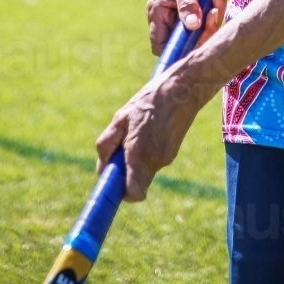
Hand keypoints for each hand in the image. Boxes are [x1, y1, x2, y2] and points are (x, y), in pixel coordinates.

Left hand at [95, 73, 197, 201]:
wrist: (182, 90)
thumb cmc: (148, 101)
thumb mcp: (121, 117)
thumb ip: (107, 144)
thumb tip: (101, 167)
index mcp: (139, 153)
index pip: (134, 193)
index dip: (122, 193)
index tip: (113, 181)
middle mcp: (154, 161)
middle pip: (136, 183)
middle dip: (125, 173)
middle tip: (121, 149)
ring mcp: (165, 158)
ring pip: (143, 171)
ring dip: (135, 159)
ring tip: (137, 131)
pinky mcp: (171, 153)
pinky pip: (152, 161)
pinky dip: (146, 152)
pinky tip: (148, 130)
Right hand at [146, 0, 227, 55]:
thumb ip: (187, 3)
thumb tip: (193, 25)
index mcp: (157, 15)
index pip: (161, 46)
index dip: (177, 51)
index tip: (197, 41)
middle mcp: (168, 23)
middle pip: (186, 44)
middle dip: (205, 30)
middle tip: (214, 11)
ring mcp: (184, 23)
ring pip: (202, 35)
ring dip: (214, 17)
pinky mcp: (198, 20)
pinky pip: (210, 25)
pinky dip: (217, 10)